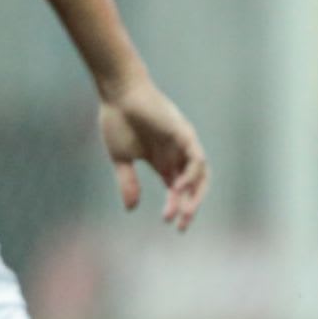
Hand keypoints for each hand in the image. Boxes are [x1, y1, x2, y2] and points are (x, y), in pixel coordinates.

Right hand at [99, 77, 209, 231]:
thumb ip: (128, 182)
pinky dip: (191, 175)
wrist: (118, 93)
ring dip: (194, 195)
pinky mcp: (184, 134)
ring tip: (184, 211)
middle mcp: (176, 154)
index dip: (176, 207)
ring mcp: (182, 144)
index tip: (169, 223)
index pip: (177, 189)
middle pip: (192, 186)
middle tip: (181, 225)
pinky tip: (178, 188)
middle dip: (189, 206)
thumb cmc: (117, 120)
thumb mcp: (121, 158)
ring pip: (200, 175)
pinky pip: (197, 159)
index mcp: (162, 160)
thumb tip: (131, 208)